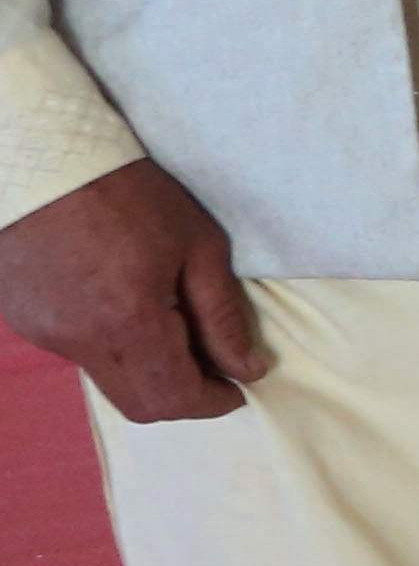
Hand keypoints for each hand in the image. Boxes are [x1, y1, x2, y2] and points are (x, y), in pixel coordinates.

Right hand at [0, 156, 265, 422]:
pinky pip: (79, 353)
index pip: (176, 398)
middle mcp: (79, 342)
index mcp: (128, 324)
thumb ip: (222, 316)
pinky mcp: (25, 321)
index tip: (239, 385)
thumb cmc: (127, 193)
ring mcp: (45, 334)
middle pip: (140, 405)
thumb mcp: (198, 245)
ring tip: (172, 325)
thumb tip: (247, 369)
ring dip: (148, 371)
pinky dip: (113, 346)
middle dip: (184, 395)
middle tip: (213, 364)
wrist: (39, 160)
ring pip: (109, 381)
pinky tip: (124, 304)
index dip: (215, 402)